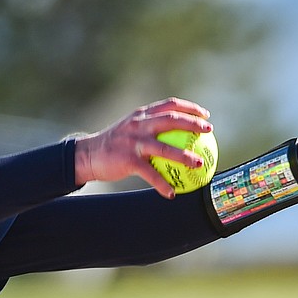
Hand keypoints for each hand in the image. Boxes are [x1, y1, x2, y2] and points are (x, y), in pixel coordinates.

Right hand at [73, 98, 212, 197]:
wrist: (87, 155)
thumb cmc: (113, 145)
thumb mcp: (130, 129)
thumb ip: (149, 127)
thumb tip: (176, 134)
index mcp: (141, 115)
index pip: (169, 105)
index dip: (190, 108)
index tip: (205, 115)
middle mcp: (138, 124)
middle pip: (171, 120)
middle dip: (193, 124)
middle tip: (209, 131)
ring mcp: (133, 142)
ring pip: (164, 148)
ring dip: (184, 156)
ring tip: (200, 164)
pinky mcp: (127, 160)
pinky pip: (150, 174)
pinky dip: (162, 184)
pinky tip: (172, 193)